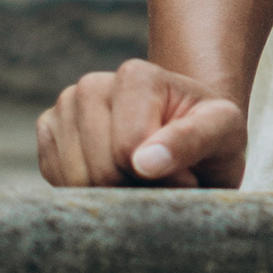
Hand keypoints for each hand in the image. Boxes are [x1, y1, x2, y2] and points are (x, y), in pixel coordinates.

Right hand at [35, 58, 246, 188]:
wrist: (186, 137)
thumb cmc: (210, 135)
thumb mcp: (223, 134)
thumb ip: (191, 140)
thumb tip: (144, 162)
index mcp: (136, 75)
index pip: (126, 150)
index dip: (160, 180)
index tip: (187, 175)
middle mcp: (91, 85)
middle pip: (98, 171)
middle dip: (135, 191)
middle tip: (165, 181)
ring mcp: (64, 109)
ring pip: (74, 184)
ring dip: (112, 197)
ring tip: (143, 180)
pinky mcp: (49, 136)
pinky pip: (56, 184)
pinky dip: (87, 196)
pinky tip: (114, 179)